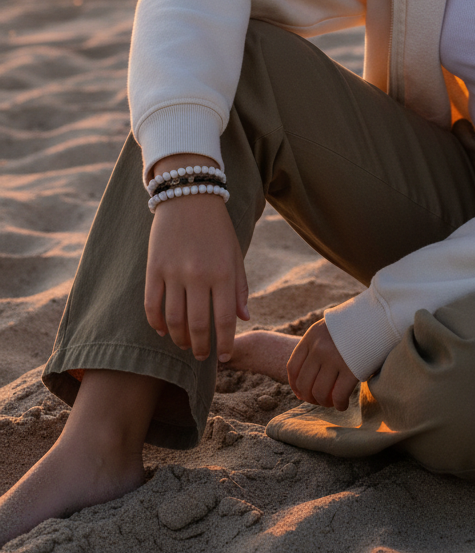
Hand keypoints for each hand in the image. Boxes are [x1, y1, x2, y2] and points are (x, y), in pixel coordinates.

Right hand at [144, 155, 248, 362]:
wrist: (189, 195)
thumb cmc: (217, 227)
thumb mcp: (235, 254)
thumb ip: (239, 287)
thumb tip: (244, 318)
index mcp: (223, 273)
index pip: (224, 320)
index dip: (224, 344)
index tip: (223, 358)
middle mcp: (198, 275)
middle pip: (197, 325)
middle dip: (201, 347)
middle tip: (202, 355)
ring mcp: (173, 272)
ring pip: (173, 319)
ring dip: (179, 338)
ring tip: (185, 344)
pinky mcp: (154, 268)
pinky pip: (152, 304)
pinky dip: (156, 322)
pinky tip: (162, 330)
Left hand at [287, 320, 358, 410]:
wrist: (379, 317)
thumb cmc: (355, 326)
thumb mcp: (330, 328)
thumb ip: (318, 347)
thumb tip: (307, 379)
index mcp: (312, 336)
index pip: (293, 367)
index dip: (295, 385)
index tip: (301, 394)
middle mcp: (319, 348)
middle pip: (304, 383)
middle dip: (310, 398)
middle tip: (319, 400)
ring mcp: (334, 358)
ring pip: (320, 392)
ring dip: (324, 403)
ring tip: (332, 402)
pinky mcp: (352, 369)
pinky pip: (339, 396)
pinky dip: (339, 405)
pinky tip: (343, 405)